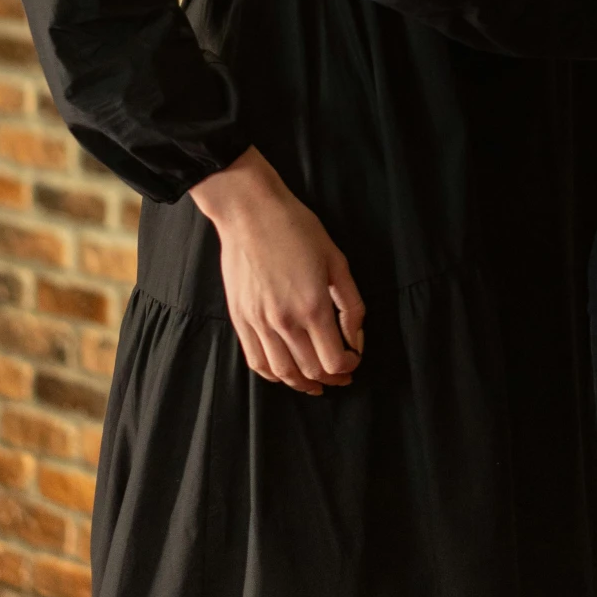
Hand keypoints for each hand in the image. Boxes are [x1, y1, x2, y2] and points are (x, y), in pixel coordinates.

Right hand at [190, 147, 364, 394]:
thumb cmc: (296, 228)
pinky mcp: (240, 319)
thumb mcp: (336, 259)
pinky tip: (286, 372)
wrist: (250, 212)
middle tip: (341, 376)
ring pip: (283, 373)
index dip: (348, 367)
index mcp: (312, 306)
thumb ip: (350, 302)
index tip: (354, 361)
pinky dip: (274, 375)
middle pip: (310, 370)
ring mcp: (259, 323)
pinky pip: (256, 361)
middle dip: (331, 378)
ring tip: (315, 383)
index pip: (333, 361)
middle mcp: (284, 321)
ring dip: (302, 384)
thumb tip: (356, 335)